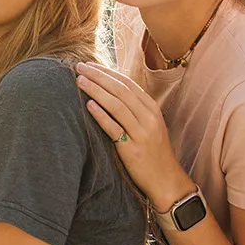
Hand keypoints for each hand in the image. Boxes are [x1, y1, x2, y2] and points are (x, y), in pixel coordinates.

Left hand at [74, 62, 190, 208]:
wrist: (165, 179)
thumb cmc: (152, 150)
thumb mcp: (149, 124)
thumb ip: (134, 108)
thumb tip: (110, 88)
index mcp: (152, 108)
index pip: (127, 83)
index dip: (107, 72)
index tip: (90, 64)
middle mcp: (148, 118)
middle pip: (120, 90)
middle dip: (99, 76)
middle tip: (80, 66)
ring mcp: (141, 133)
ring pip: (116, 105)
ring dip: (96, 90)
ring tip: (79, 81)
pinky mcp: (132, 150)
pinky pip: (114, 129)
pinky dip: (101, 115)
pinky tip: (89, 105)